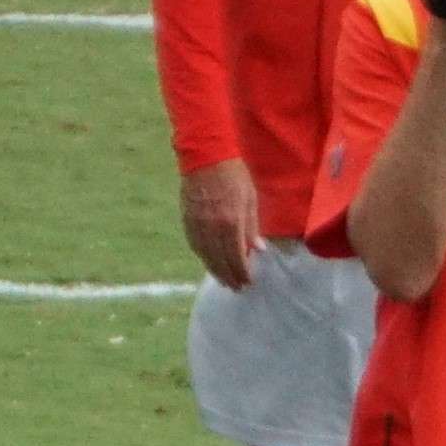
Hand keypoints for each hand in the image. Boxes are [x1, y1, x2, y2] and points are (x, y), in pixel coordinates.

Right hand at [179, 159, 258, 288]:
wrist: (206, 157)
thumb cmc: (233, 175)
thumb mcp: (250, 198)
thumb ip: (252, 227)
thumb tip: (258, 250)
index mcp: (231, 223)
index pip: (237, 258)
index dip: (242, 272)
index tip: (248, 282)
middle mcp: (212, 229)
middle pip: (220, 262)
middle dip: (230, 277)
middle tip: (237, 288)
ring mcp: (197, 226)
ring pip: (206, 257)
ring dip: (216, 272)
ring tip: (224, 281)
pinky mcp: (187, 221)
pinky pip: (196, 247)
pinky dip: (204, 258)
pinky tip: (210, 263)